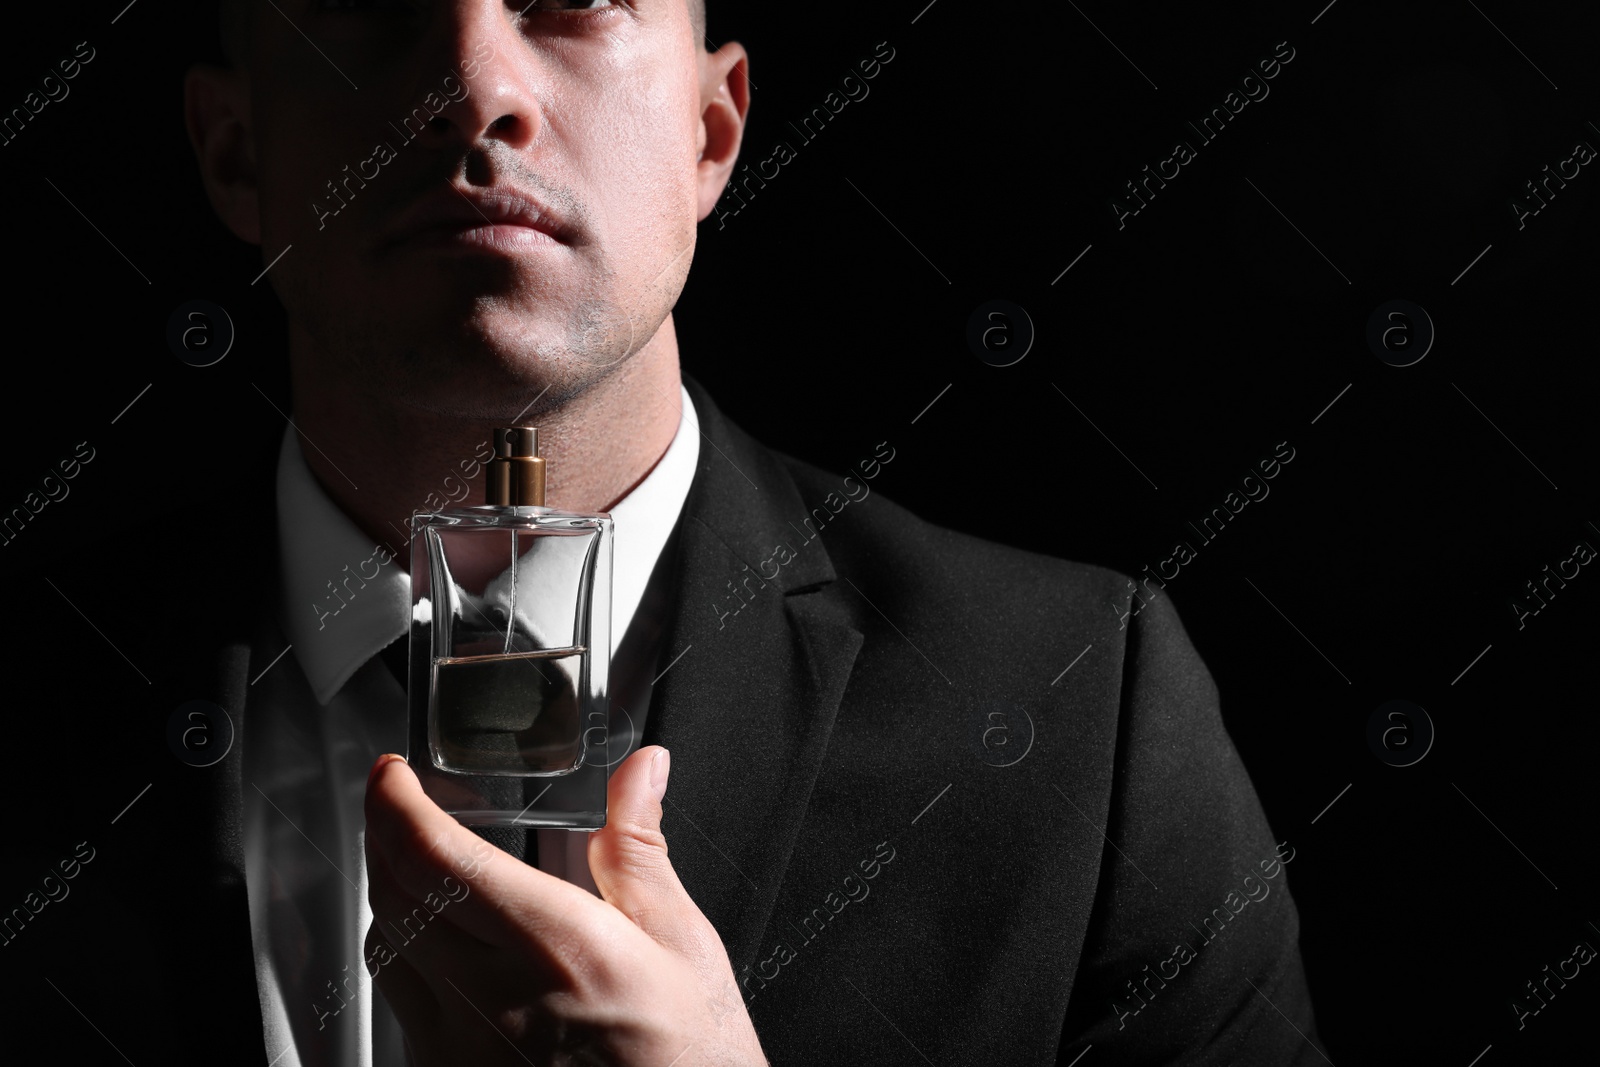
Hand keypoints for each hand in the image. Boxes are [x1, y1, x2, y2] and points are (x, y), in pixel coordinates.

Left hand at [363, 746, 768, 1066]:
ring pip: (386, 947)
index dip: (396, 805)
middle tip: (398, 800)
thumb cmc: (690, 1056)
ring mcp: (462, 1048)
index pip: (437, 859)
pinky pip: (401, 1000)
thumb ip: (639, 847)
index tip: (394, 775)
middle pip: (394, 895)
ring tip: (416, 860)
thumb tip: (639, 772)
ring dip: (388, 890)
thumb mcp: (682, 941)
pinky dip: (403, 951)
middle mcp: (494, 1000)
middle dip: (384, 833)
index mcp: (557, 947)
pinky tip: (439, 938)